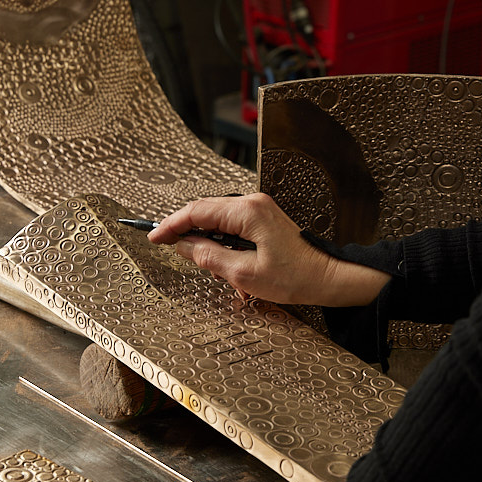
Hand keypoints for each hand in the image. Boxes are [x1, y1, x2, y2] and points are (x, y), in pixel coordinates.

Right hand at [148, 192, 388, 306]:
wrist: (327, 277)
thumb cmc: (293, 277)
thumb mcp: (244, 274)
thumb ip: (209, 256)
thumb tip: (184, 246)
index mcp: (247, 212)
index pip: (197, 211)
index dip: (171, 224)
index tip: (153, 237)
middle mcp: (252, 203)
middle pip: (205, 210)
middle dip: (185, 231)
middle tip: (168, 248)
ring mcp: (259, 209)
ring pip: (217, 218)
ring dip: (206, 240)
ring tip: (211, 268)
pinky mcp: (263, 219)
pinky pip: (231, 224)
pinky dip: (221, 241)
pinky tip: (225, 263)